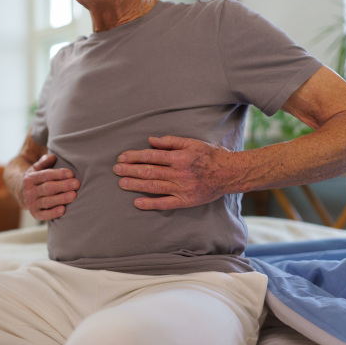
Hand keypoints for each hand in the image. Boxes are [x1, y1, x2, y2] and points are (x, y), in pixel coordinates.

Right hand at [21, 154, 79, 219]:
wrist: (22, 194)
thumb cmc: (36, 179)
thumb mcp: (36, 168)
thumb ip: (44, 162)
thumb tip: (53, 156)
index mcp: (30, 178)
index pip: (45, 175)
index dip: (58, 174)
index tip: (71, 173)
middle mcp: (29, 191)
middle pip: (48, 188)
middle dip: (63, 186)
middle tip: (76, 184)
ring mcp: (32, 203)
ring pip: (47, 201)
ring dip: (61, 199)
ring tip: (74, 195)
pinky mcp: (35, 214)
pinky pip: (44, 215)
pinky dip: (53, 213)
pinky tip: (63, 210)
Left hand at [112, 136, 232, 209]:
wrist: (230, 173)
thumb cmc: (211, 155)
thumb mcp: (192, 143)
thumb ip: (170, 141)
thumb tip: (150, 141)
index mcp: (179, 157)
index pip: (151, 156)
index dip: (134, 156)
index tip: (122, 157)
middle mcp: (179, 173)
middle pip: (149, 171)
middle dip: (130, 170)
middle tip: (116, 170)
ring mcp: (182, 188)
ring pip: (154, 186)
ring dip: (135, 185)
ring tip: (121, 183)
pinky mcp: (186, 201)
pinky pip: (165, 203)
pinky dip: (150, 204)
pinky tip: (137, 202)